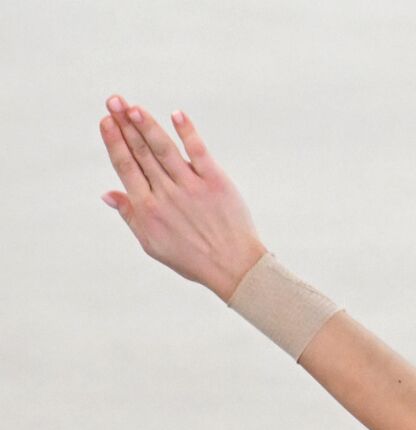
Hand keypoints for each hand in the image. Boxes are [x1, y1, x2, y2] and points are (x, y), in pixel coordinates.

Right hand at [98, 95, 268, 302]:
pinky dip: (187, 132)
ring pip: (164, 149)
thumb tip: (106, 193)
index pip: (126, 167)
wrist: (234, 267)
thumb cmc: (191, 258)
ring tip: (133, 106)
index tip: (105, 121)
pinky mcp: (215, 182)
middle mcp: (166, 194)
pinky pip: (199, 152)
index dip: (114, 142)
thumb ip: (130, 215)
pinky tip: (176, 115)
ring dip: (147, 125)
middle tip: (113, 100)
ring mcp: (191, 187)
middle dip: (124, 125)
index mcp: (147, 209)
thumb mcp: (152, 244)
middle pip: (142, 153)